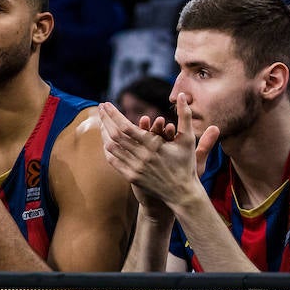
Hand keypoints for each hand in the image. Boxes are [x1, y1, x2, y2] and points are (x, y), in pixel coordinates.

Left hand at [98, 95, 218, 214]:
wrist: (182, 194)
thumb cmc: (186, 164)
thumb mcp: (188, 139)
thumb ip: (185, 116)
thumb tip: (183, 96)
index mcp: (153, 146)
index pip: (126, 126)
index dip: (113, 114)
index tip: (106, 104)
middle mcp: (141, 157)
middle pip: (115, 135)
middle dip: (105, 119)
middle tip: (101, 107)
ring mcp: (135, 168)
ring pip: (111, 147)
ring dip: (104, 133)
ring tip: (102, 121)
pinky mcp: (131, 177)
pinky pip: (113, 161)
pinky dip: (107, 149)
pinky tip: (106, 140)